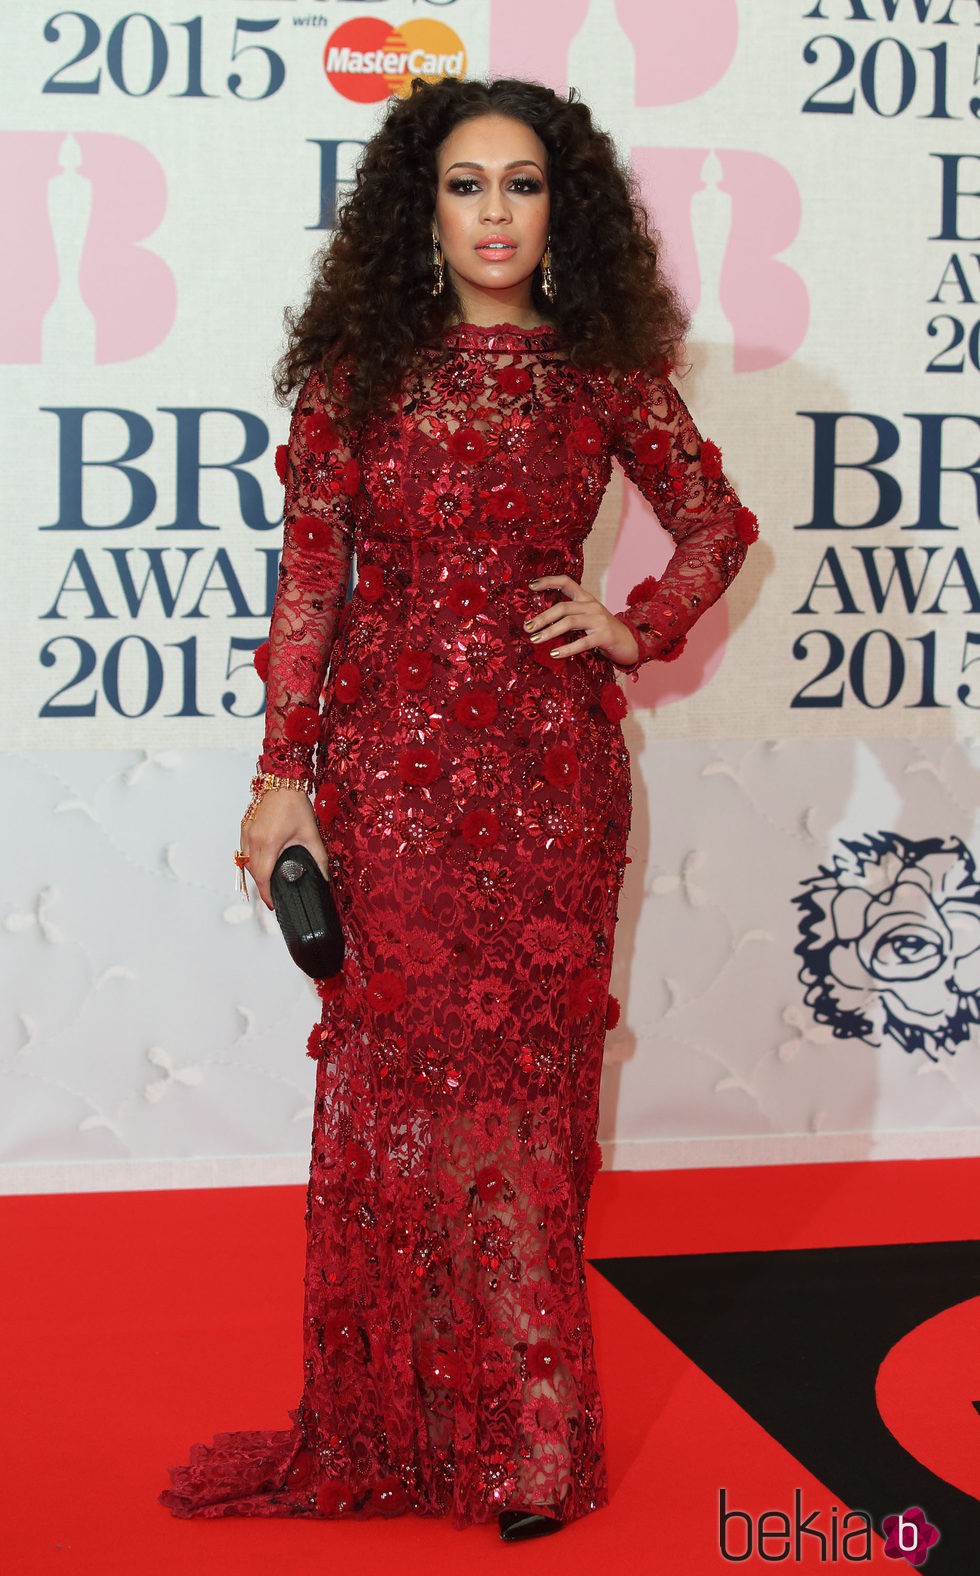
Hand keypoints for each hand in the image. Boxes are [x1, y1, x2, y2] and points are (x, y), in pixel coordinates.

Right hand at [240, 788, 328, 909]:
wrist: (283, 780)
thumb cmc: (294, 803)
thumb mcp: (310, 833)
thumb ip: (318, 857)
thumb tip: (324, 876)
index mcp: (269, 843)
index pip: (263, 877)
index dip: (266, 893)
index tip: (272, 903)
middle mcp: (253, 839)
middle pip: (252, 872)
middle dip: (262, 885)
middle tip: (273, 894)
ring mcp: (246, 832)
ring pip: (245, 862)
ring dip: (256, 873)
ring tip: (269, 880)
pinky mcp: (245, 827)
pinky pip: (243, 850)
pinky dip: (251, 859)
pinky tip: (263, 861)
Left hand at [524, 575, 639, 665]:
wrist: (631, 643)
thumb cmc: (603, 632)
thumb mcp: (587, 619)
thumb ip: (570, 616)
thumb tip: (541, 623)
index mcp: (587, 598)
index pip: (567, 582)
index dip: (549, 581)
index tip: (530, 585)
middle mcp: (592, 605)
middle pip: (563, 607)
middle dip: (542, 617)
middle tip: (527, 628)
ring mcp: (599, 620)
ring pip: (569, 622)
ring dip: (549, 631)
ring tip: (535, 640)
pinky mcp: (604, 636)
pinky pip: (582, 642)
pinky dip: (566, 648)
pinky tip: (554, 653)